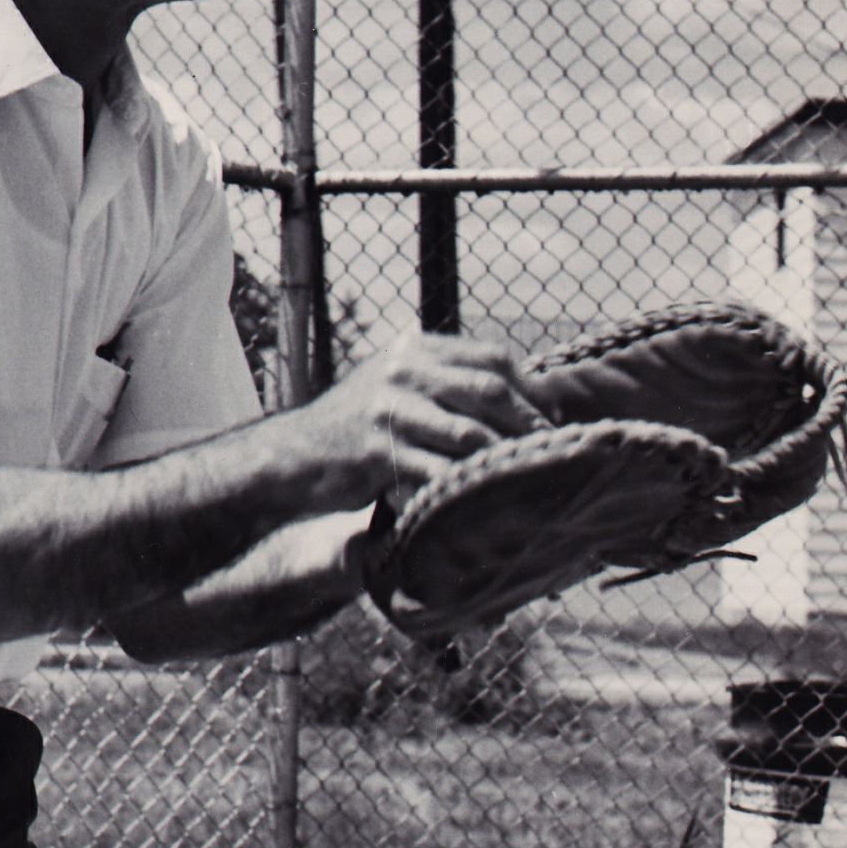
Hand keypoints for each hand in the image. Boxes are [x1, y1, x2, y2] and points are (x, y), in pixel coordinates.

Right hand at [301, 331, 550, 513]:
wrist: (296, 455)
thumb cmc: (359, 426)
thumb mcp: (397, 384)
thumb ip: (446, 381)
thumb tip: (526, 395)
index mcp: (414, 348)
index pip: (491, 357)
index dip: (530, 388)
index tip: (550, 416)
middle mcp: (401, 370)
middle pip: (487, 391)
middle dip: (526, 423)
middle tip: (547, 451)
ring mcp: (387, 409)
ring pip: (468, 434)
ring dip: (502, 459)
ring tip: (524, 477)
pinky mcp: (376, 451)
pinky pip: (437, 470)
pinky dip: (465, 486)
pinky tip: (483, 499)